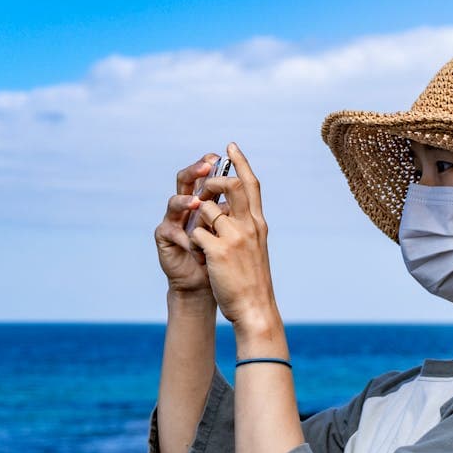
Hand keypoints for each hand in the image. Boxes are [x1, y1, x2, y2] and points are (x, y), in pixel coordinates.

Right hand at [154, 152, 220, 304]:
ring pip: (175, 201)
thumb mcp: (233, 229)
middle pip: (185, 179)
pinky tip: (193, 243)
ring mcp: (174, 219)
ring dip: (187, 201)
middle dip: (196, 171)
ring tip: (198, 203)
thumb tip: (241, 186)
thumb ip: (234, 208)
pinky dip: (184, 237)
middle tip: (207, 167)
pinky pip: (171, 231)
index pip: (205, 173)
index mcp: (204, 198)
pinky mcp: (164, 237)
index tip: (226, 153)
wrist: (207, 284)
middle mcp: (187, 205)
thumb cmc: (222, 255)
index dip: (212, 162)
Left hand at [188, 142, 276, 327]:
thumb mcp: (255, 247)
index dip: (240, 162)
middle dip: (213, 180)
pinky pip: (196, 233)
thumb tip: (229, 209)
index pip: (251, 184)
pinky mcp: (218, 250)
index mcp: (258, 223)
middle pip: (231, 186)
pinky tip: (201, 257)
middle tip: (204, 185)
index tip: (230, 145)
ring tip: (205, 243)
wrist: (255, 308)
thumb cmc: (252, 280)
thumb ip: (246, 226)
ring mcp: (234, 237)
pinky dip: (193, 242)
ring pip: (207, 209)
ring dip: (199, 222)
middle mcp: (249, 225)